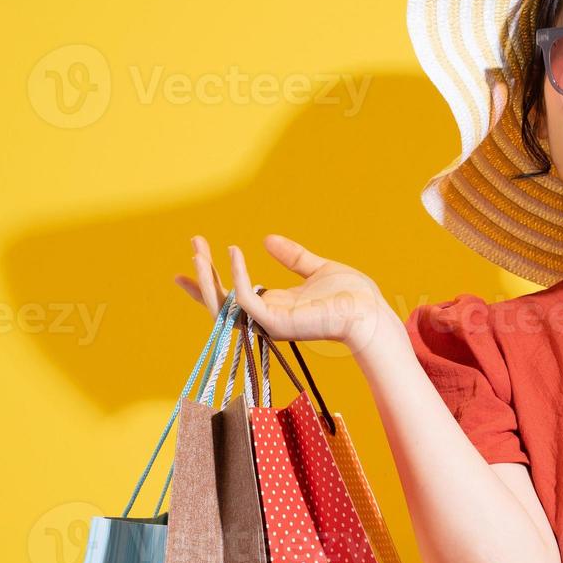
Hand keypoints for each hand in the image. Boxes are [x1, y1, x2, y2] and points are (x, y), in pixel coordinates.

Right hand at [174, 234, 389, 349]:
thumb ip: (292, 257)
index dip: (210, 280)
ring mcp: (269, 322)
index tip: (194, 259)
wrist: (369, 310)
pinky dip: (237, 275)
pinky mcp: (275, 323)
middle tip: (193, 243)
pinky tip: (234, 251)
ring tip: (198, 250)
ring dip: (207, 278)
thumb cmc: (351, 295)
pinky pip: (245, 299)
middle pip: (221, 302)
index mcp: (275, 306)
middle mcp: (267, 317)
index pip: (232, 297)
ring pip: (224, 304)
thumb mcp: (316, 269)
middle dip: (203, 275)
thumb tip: (267, 239)